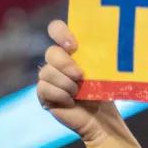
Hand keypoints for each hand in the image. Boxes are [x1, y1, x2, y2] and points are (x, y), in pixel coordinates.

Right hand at [37, 20, 121, 144]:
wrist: (101, 119)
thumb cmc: (103, 93)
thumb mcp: (103, 70)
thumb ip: (98, 55)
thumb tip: (103, 44)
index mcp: (71, 50)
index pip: (56, 29)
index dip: (60, 32)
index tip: (73, 46)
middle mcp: (57, 62)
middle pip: (51, 52)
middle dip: (65, 64)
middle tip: (80, 75)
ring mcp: (49, 78)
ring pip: (46, 72)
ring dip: (66, 84)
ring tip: (78, 93)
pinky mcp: (44, 94)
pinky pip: (44, 88)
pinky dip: (60, 95)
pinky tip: (70, 102)